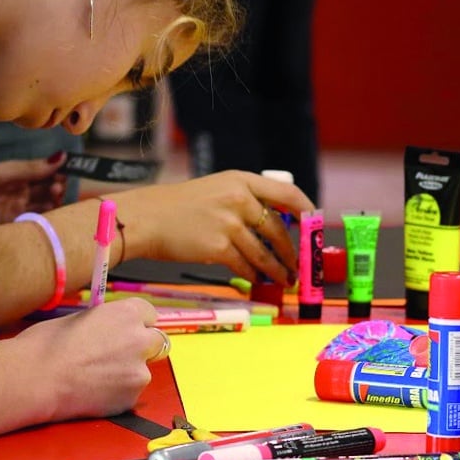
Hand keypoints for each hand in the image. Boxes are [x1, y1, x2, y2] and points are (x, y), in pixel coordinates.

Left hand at [0, 154, 68, 225]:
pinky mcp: (18, 230)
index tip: (68, 168)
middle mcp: (17, 194)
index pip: (41, 171)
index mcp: (12, 177)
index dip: (56, 168)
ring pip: (47, 205)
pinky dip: (51, 217)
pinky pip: (41, 222)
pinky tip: (54, 212)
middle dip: (57, 184)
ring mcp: (18, 213)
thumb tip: (62, 156)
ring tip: (55, 195)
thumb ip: (29, 168)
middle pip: (46, 187)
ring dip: (55, 199)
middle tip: (58, 185)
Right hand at [16, 297, 167, 419]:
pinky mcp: (131, 397)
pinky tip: (92, 393)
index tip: (126, 331)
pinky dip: (117, 394)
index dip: (136, 324)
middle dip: (141, 348)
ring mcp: (139, 370)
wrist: (35, 379)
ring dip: (127, 373)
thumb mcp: (81, 318)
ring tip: (95, 378)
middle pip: (156, 341)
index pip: (149, 314)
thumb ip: (106, 323)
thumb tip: (110, 330)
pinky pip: (130, 393)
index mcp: (127, 313)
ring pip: (142, 370)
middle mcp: (140, 339)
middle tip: (116, 357)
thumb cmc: (46, 345)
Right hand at [112, 171, 314, 283]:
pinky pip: (245, 266)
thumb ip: (245, 201)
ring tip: (284, 279)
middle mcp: (239, 199)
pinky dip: (253, 275)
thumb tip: (275, 225)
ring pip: (265, 253)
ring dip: (277, 270)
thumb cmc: (178, 207)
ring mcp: (229, 224)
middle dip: (291, 252)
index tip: (314, 224)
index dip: (306, 209)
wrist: (145, 219)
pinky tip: (256, 279)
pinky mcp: (218, 248)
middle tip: (297, 265)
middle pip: (278, 229)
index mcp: (241, 180)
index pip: (287, 192)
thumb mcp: (216, 189)